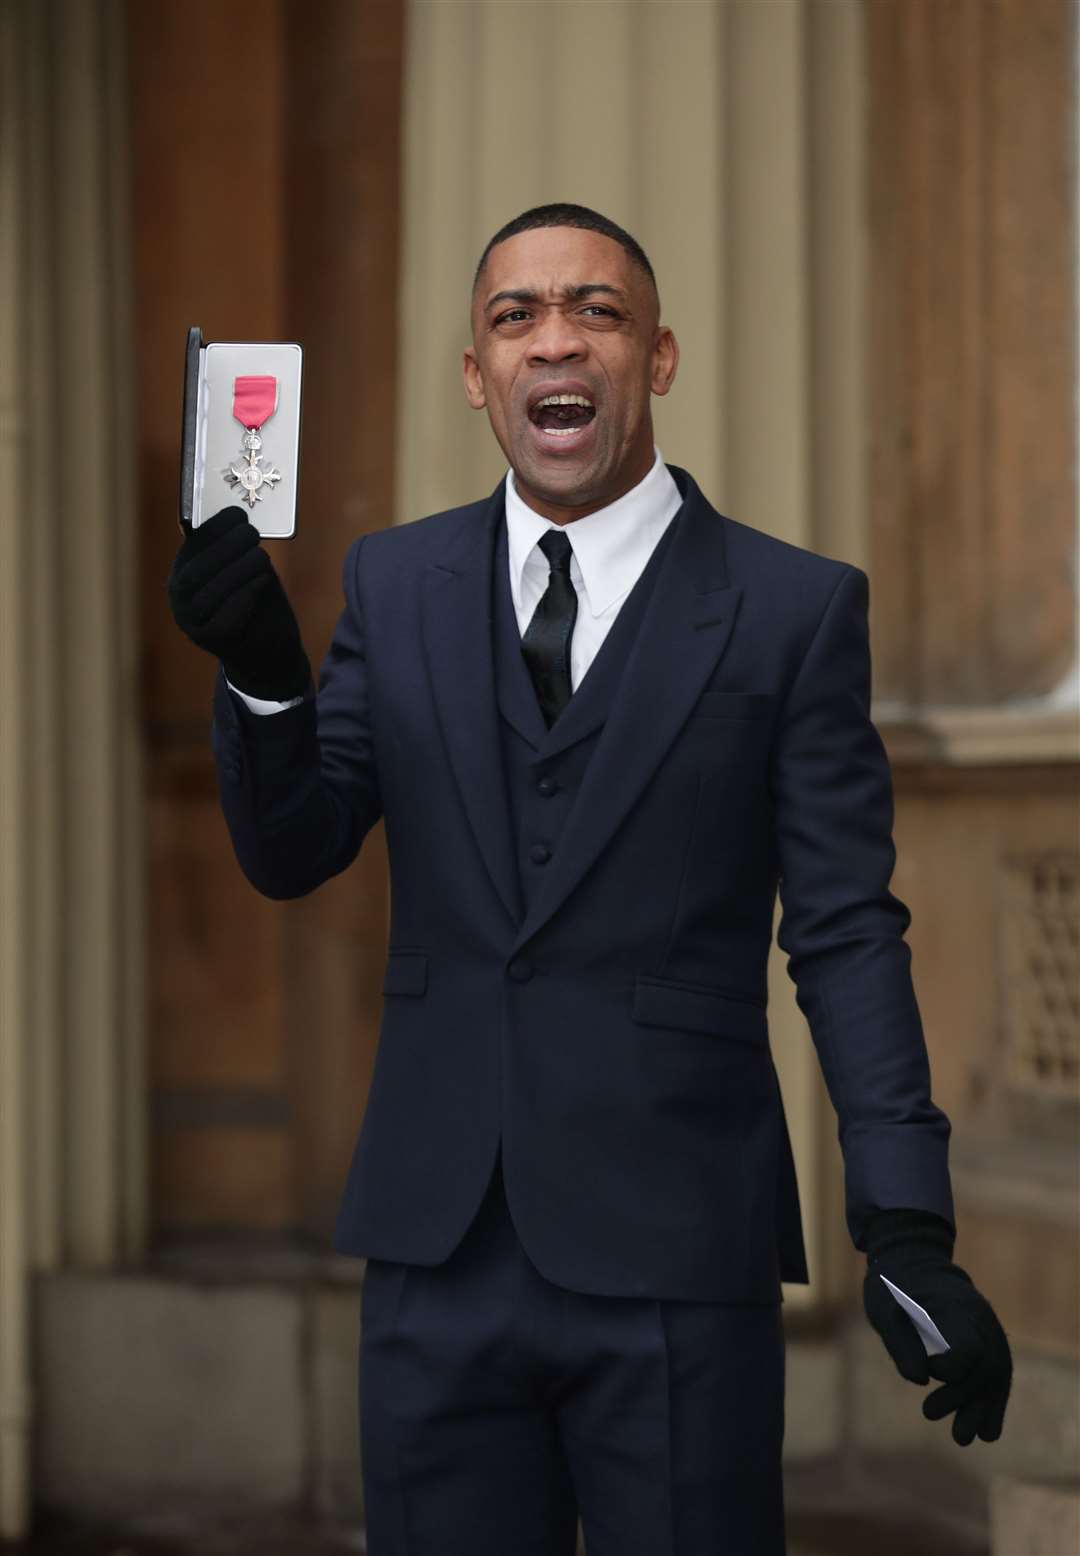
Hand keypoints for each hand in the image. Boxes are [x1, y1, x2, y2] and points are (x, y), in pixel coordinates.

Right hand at [167, 506, 310, 699]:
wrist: (266, 646)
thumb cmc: (255, 598)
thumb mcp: (244, 567)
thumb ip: (236, 549)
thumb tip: (241, 521)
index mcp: (184, 571)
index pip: (191, 546)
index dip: (214, 528)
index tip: (238, 514)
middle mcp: (181, 598)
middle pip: (196, 571)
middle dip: (226, 546)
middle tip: (251, 533)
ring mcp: (192, 622)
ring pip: (210, 593)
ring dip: (239, 569)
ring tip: (260, 557)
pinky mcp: (213, 641)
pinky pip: (226, 619)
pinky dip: (245, 595)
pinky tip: (260, 581)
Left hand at [863, 1208, 1011, 1445]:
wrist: (913, 1266)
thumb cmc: (894, 1287)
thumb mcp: (885, 1309)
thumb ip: (901, 1342)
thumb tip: (919, 1380)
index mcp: (958, 1307)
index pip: (969, 1346)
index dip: (953, 1368)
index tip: (930, 1372)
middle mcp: (982, 1321)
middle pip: (984, 1368)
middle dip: (960, 1397)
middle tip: (927, 1413)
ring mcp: (989, 1333)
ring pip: (994, 1378)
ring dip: (979, 1410)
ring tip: (961, 1439)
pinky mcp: (987, 1346)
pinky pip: (997, 1378)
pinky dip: (991, 1405)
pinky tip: (984, 1432)